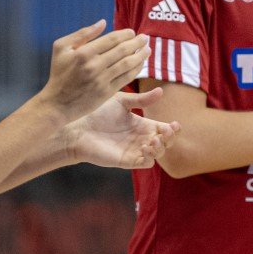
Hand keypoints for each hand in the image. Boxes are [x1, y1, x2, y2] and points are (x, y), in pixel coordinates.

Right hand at [37, 20, 150, 123]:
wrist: (57, 104)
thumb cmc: (58, 73)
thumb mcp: (61, 48)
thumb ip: (82, 33)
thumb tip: (103, 22)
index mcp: (83, 53)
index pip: (111, 39)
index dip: (125, 34)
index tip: (132, 32)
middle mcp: (94, 66)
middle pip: (122, 50)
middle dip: (137, 42)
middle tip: (145, 38)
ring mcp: (101, 80)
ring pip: (127, 64)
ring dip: (140, 55)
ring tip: (148, 49)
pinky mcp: (106, 92)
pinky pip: (126, 78)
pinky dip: (136, 69)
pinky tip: (140, 63)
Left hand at [64, 88, 179, 168]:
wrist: (78, 127)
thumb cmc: (97, 112)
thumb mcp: (122, 102)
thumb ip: (141, 99)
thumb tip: (161, 91)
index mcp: (141, 125)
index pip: (164, 129)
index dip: (173, 129)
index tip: (174, 124)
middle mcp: (140, 138)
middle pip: (165, 143)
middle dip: (170, 138)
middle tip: (166, 131)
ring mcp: (134, 150)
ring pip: (158, 154)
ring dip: (161, 147)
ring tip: (153, 139)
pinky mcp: (127, 161)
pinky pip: (146, 163)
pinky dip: (151, 157)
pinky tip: (146, 146)